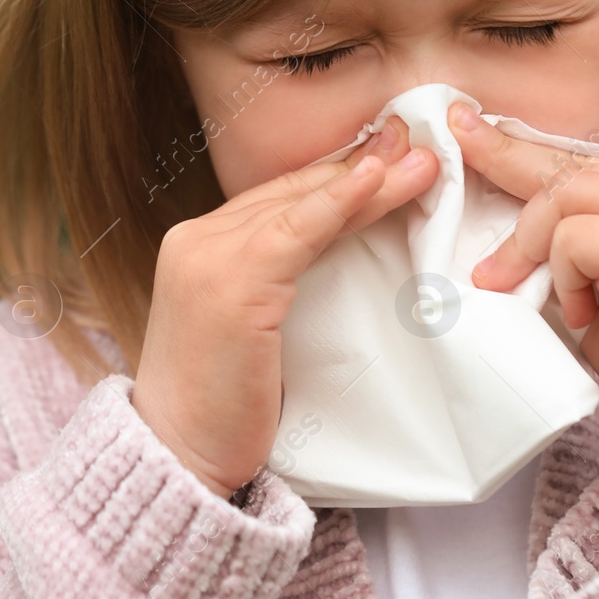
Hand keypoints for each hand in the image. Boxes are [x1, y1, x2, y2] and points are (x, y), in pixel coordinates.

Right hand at [132, 116, 439, 498]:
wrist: (177, 458)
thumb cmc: (221, 408)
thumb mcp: (250, 330)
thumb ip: (278, 284)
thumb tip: (340, 253)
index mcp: (199, 247)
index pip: (278, 199)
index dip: (335, 176)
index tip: (388, 156)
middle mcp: (196, 240)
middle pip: (291, 192)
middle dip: (358, 164)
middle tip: (416, 140)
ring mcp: (207, 257)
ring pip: (299, 204)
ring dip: (366, 179)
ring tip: (421, 162)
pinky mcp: (229, 284)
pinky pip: (293, 231)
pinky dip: (337, 203)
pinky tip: (373, 182)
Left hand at [446, 101, 598, 496]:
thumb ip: (577, 240)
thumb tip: (505, 207)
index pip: (586, 164)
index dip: (523, 151)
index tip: (469, 129)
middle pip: (572, 169)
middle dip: (509, 173)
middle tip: (460, 149)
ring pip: (567, 198)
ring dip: (536, 248)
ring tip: (550, 297)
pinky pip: (574, 239)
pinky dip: (563, 277)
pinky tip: (584, 316)